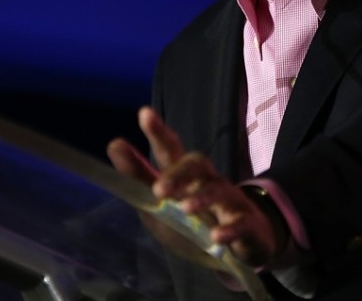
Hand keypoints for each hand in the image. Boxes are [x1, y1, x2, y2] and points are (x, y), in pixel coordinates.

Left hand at [108, 106, 288, 268]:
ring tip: (185, 209)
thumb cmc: (193, 222)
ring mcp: (229, 200)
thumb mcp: (160, 203)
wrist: (239, 248)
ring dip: (202, 198)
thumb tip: (114, 144)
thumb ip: (138, 177)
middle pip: (197, 164)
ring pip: (218, 190)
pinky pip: (241, 222)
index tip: (144, 113)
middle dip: (178, 173)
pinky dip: (230, 230)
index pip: (170, 149)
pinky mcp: (247, 224)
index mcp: (184, 175)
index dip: (158, 132)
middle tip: (159, 189)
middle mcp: (208, 180)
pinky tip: (217, 237)